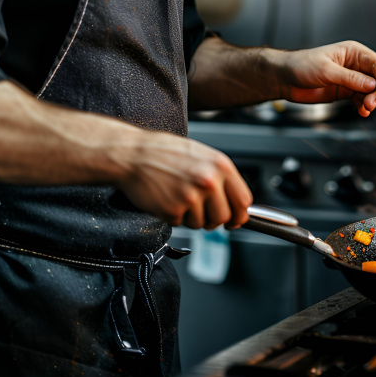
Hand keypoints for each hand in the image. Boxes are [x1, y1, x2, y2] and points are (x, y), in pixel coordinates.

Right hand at [115, 132, 252, 229]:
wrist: (132, 154)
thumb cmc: (164, 152)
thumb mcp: (201, 155)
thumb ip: (220, 177)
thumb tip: (234, 200)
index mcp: (220, 166)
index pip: (243, 201)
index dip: (239, 214)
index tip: (235, 219)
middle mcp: (209, 181)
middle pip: (224, 217)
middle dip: (213, 218)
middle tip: (200, 210)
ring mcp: (192, 197)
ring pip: (202, 223)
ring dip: (191, 217)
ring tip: (179, 196)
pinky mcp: (174, 210)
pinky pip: (181, 223)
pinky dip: (174, 216)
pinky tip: (167, 197)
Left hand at [274, 41, 375, 116]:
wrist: (285, 79)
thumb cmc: (301, 66)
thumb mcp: (326, 70)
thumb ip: (350, 78)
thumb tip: (372, 84)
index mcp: (352, 52)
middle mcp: (354, 65)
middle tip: (370, 104)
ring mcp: (350, 79)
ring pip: (370, 91)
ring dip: (371, 101)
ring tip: (365, 109)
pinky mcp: (345, 91)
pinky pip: (361, 99)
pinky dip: (363, 106)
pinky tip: (362, 111)